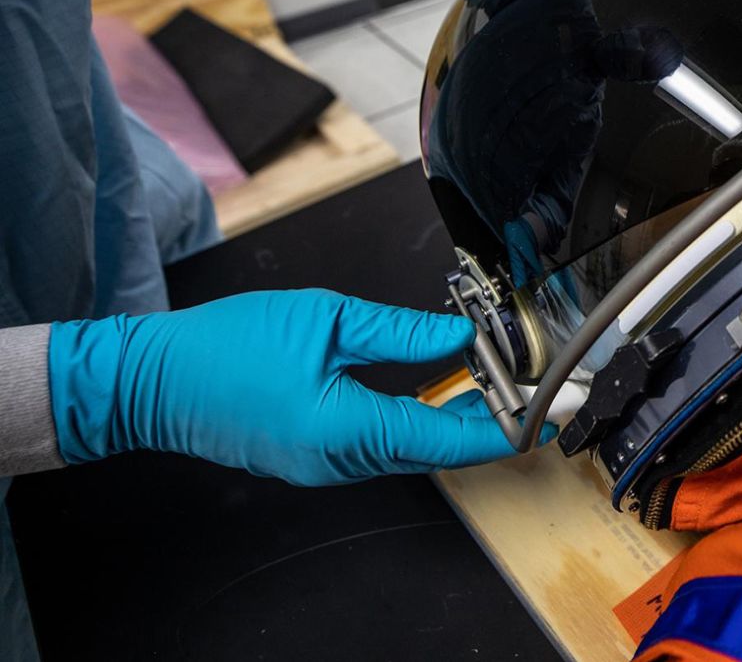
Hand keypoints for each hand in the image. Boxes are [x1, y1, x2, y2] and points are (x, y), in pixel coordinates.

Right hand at [48, 289, 515, 485]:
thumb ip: (400, 331)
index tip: (543, 415)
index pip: (447, 438)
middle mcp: (339, 461)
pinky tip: (436, 392)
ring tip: (490, 382)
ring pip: (410, 448)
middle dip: (487, 419)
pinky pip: (381, 445)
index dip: (504, 427)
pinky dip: (417, 421)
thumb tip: (459, 335)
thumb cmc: (225, 348)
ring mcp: (324, 467)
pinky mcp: (313, 458)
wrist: (151, 380)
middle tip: (526, 387)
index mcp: (345, 430)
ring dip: (452, 420)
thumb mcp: (325, 321)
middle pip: (435, 448)